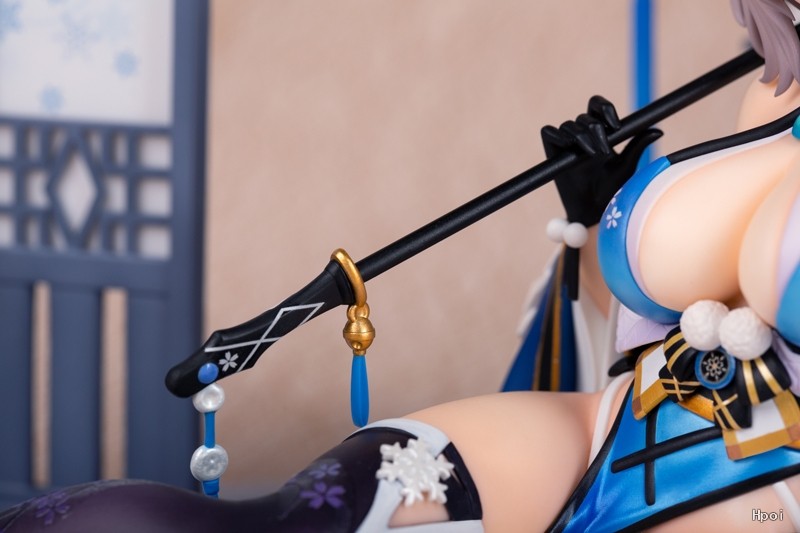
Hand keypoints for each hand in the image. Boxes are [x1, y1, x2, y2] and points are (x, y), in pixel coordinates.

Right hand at [541, 96, 661, 225]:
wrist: (594, 209)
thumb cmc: (611, 187)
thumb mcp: (627, 164)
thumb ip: (638, 145)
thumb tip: (658, 130)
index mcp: (598, 131)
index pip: (597, 106)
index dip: (605, 109)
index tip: (616, 126)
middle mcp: (580, 134)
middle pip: (584, 118)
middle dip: (596, 130)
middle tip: (605, 150)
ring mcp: (565, 143)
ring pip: (569, 125)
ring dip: (581, 137)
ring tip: (593, 155)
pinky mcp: (551, 152)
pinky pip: (549, 133)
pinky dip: (557, 135)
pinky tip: (569, 146)